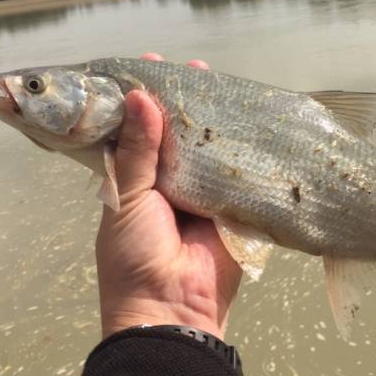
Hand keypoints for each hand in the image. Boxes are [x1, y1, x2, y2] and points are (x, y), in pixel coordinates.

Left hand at [95, 53, 242, 339]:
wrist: (172, 311)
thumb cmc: (134, 255)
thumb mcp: (126, 198)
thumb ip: (136, 150)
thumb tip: (142, 98)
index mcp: (131, 181)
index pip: (135, 130)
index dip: (142, 99)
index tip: (152, 65)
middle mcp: (165, 183)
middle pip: (175, 134)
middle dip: (184, 103)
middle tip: (195, 69)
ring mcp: (200, 194)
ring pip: (206, 149)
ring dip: (213, 120)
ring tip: (220, 82)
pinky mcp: (231, 207)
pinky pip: (236, 173)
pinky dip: (242, 148)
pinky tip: (249, 119)